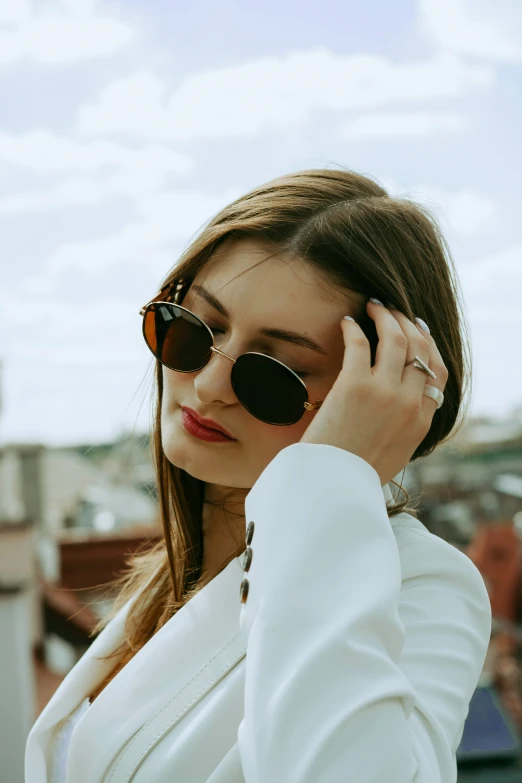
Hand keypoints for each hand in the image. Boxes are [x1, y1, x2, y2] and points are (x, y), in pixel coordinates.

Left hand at [299, 300, 448, 485]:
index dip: (429, 346)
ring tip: (373, 306)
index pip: (439, 373)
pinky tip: (347, 322)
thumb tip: (399, 413)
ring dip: (386, 316)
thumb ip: (403, 429)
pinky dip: (354, 327)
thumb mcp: (394, 455)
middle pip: (420, 349)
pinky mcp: (355, 385)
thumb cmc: (354, 472)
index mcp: (421, 421)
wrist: (331, 484)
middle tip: (394, 311)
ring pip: (396, 338)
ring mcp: (384, 392)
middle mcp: (409, 403)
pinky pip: (359, 343)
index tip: (419, 331)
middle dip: (408, 323)